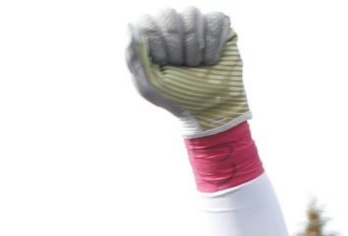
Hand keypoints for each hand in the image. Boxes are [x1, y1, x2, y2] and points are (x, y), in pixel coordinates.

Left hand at [125, 7, 251, 137]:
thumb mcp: (147, 85)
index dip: (155, 42)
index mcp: (151, 37)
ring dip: (194, 44)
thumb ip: (133, 57)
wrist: (210, 111)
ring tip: (196, 64)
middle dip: (174, 45)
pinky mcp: (218, 26)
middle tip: (181, 65)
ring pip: (191, 12)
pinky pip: (215, 18)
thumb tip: (129, 25)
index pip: (147, 21)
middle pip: (168, 14)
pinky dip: (213, 41)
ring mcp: (195, 24)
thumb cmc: (176, 99)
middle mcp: (172, 26)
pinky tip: (211, 60)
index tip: (163, 63)